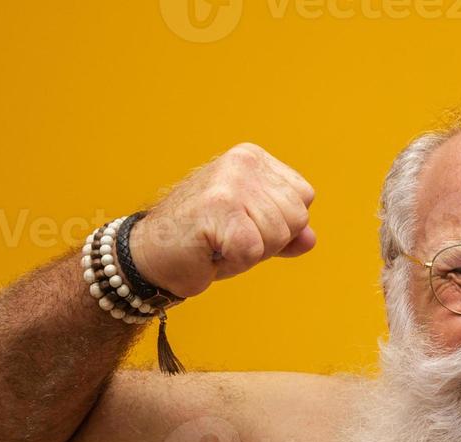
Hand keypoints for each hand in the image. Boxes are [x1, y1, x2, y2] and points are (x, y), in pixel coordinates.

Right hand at [130, 142, 316, 298]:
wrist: (149, 255)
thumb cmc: (202, 242)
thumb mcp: (253, 233)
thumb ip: (286, 233)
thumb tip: (310, 238)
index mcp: (253, 159)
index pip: (304, 198)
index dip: (281, 226)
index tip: (244, 226)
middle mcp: (243, 163)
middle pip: (297, 217)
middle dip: (269, 242)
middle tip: (229, 238)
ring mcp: (230, 183)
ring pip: (279, 235)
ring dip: (250, 253)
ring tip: (219, 244)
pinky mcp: (219, 209)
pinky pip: (254, 251)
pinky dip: (235, 263)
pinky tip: (212, 252)